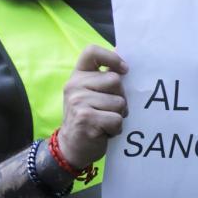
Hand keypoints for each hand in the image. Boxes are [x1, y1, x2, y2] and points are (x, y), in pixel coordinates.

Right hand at [58, 46, 127, 167]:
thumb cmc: (90, 117)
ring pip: (119, 102)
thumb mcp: (92, 93)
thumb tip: (124, 55)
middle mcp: (74, 86)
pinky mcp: (85, 119)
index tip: (124, 70)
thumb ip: (105, 77)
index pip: (92, 52)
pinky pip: (117, 119)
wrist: (73, 146)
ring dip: (119, 115)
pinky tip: (104, 131)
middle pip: (115, 80)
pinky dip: (116, 128)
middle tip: (109, 109)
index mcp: (78, 76)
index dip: (112, 57)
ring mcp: (78, 102)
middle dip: (120, 97)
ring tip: (105, 121)